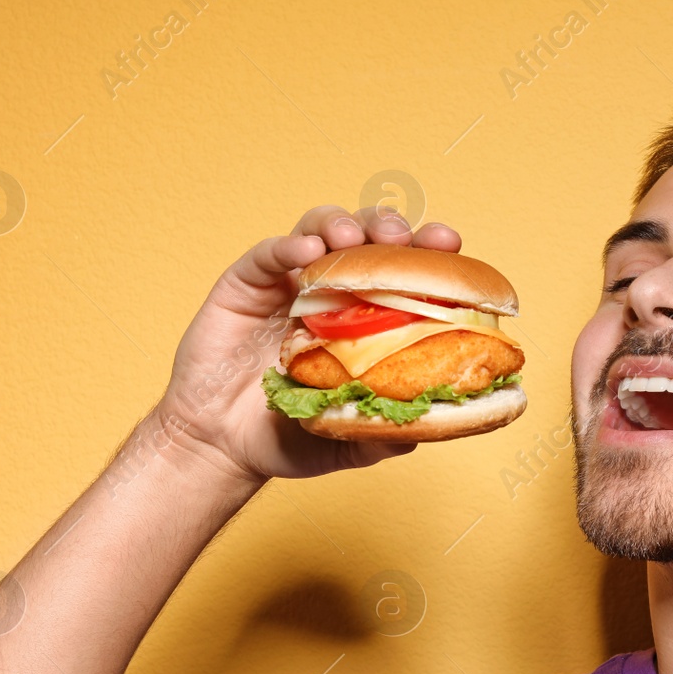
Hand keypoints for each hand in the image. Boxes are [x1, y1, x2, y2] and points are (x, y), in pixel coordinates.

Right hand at [154, 205, 463, 482]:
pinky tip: (306, 251)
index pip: (404, 271)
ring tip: (353, 239)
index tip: (449, 243)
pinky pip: (269, 253)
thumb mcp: (349, 441)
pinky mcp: (246, 283)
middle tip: (401, 237)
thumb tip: (434, 422)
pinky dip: (289, 245)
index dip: (428, 253)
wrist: (223, 448)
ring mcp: (288, 282)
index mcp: (366, 317)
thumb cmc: (289, 438)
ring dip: (341, 225)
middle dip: (388, 227)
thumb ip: (388, 432)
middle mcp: (332, 290)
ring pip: (319, 230)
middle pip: (367, 238)